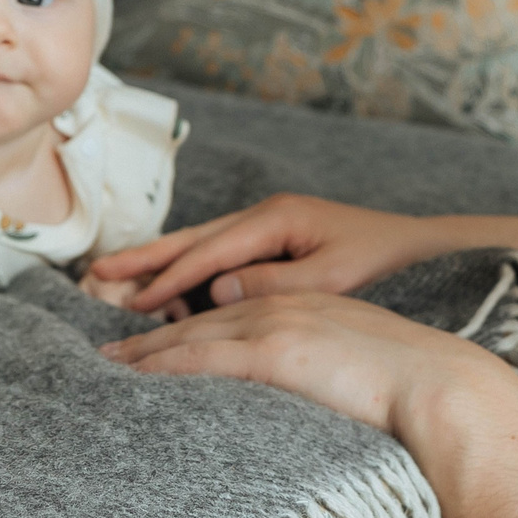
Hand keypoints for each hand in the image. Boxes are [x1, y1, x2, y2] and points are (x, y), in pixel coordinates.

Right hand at [87, 195, 449, 314]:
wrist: (421, 246)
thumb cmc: (383, 262)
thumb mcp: (333, 277)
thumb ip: (275, 284)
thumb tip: (217, 291)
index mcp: (277, 218)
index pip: (209, 252)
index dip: (168, 278)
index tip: (134, 302)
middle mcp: (266, 215)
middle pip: (193, 239)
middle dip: (145, 259)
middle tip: (96, 276)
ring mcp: (270, 224)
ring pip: (202, 244)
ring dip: (161, 262)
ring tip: (116, 280)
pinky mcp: (276, 239)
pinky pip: (221, 254)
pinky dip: (189, 269)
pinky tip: (168, 288)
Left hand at [100, 291, 517, 456]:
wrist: (446, 389)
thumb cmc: (420, 393)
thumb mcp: (367, 370)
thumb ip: (331, 374)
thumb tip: (317, 402)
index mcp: (311, 306)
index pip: (234, 312)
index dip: (190, 325)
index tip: (158, 340)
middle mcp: (288, 305)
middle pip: (201, 316)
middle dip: (152, 331)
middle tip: (109, 349)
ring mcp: (279, 324)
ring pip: (192, 333)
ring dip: (144, 350)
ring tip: (106, 365)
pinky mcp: (276, 350)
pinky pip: (202, 356)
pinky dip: (161, 365)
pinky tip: (130, 375)